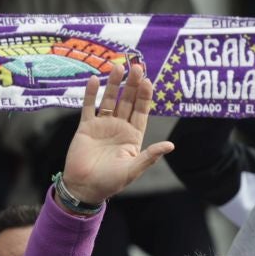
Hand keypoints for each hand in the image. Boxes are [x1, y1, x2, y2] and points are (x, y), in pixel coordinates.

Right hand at [60, 60, 173, 207]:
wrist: (83, 188)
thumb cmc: (109, 182)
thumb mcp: (132, 170)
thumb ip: (150, 156)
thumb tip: (170, 145)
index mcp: (132, 136)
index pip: (141, 111)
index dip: (145, 96)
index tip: (148, 81)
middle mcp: (119, 127)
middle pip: (127, 101)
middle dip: (132, 84)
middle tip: (136, 67)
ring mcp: (102, 125)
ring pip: (109, 100)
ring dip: (113, 84)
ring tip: (117, 67)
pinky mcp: (86, 127)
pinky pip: (89, 106)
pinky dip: (90, 94)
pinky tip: (93, 80)